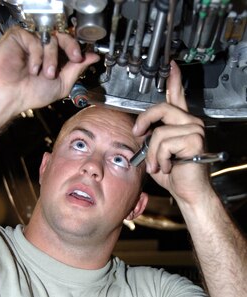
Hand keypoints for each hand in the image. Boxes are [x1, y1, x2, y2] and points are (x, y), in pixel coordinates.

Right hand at [0, 26, 98, 115]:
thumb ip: (77, 69)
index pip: (70, 45)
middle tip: (74, 58)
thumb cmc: (32, 93)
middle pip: (63, 36)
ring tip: (45, 74)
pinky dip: (36, 56)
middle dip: (71, 47)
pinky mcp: (19, 37)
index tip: (80, 57)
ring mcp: (31, 41)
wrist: (11, 96)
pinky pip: (34, 39)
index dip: (77, 48)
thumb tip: (93, 57)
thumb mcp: (62, 84)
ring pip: (50, 39)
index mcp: (55, 58)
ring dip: (51, 58)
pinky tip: (32, 68)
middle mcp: (44, 48)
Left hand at [132, 63, 210, 205]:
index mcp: (182, 124)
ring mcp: (194, 130)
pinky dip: (159, 159)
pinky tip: (167, 167)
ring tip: (156, 165)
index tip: (171, 66)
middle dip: (144, 123)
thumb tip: (141, 129)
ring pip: (159, 132)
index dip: (174, 80)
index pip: (178, 96)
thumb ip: (152, 138)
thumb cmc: (174, 174)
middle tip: (138, 134)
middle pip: (161, 108)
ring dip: (152, 154)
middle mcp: (191, 123)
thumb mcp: (157, 153)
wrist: (188, 192)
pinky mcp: (194, 140)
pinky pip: (164, 144)